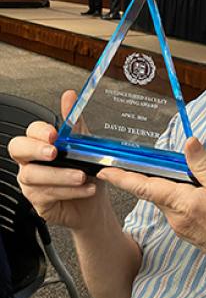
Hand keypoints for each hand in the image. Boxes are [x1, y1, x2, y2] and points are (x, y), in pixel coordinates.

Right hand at [8, 90, 106, 229]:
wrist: (94, 202)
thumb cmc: (86, 171)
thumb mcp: (84, 145)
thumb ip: (74, 122)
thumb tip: (70, 95)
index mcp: (40, 144)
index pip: (30, 131)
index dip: (39, 131)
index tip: (53, 134)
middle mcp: (31, 162)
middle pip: (18, 149)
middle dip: (35, 149)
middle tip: (54, 153)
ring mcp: (31, 183)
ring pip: (34, 175)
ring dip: (61, 175)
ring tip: (82, 175)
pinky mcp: (37, 202)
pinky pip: (48, 194)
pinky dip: (70, 191)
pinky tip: (87, 188)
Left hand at [97, 137, 205, 279]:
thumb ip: (204, 165)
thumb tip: (188, 143)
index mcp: (183, 204)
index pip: (145, 187)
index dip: (122, 177)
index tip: (104, 170)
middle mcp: (176, 217)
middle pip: (153, 190)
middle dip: (147, 173)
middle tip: (142, 154)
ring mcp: (180, 227)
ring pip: (165, 198)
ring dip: (166, 183)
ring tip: (182, 169)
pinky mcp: (187, 231)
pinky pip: (175, 206)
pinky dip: (176, 193)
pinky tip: (194, 188)